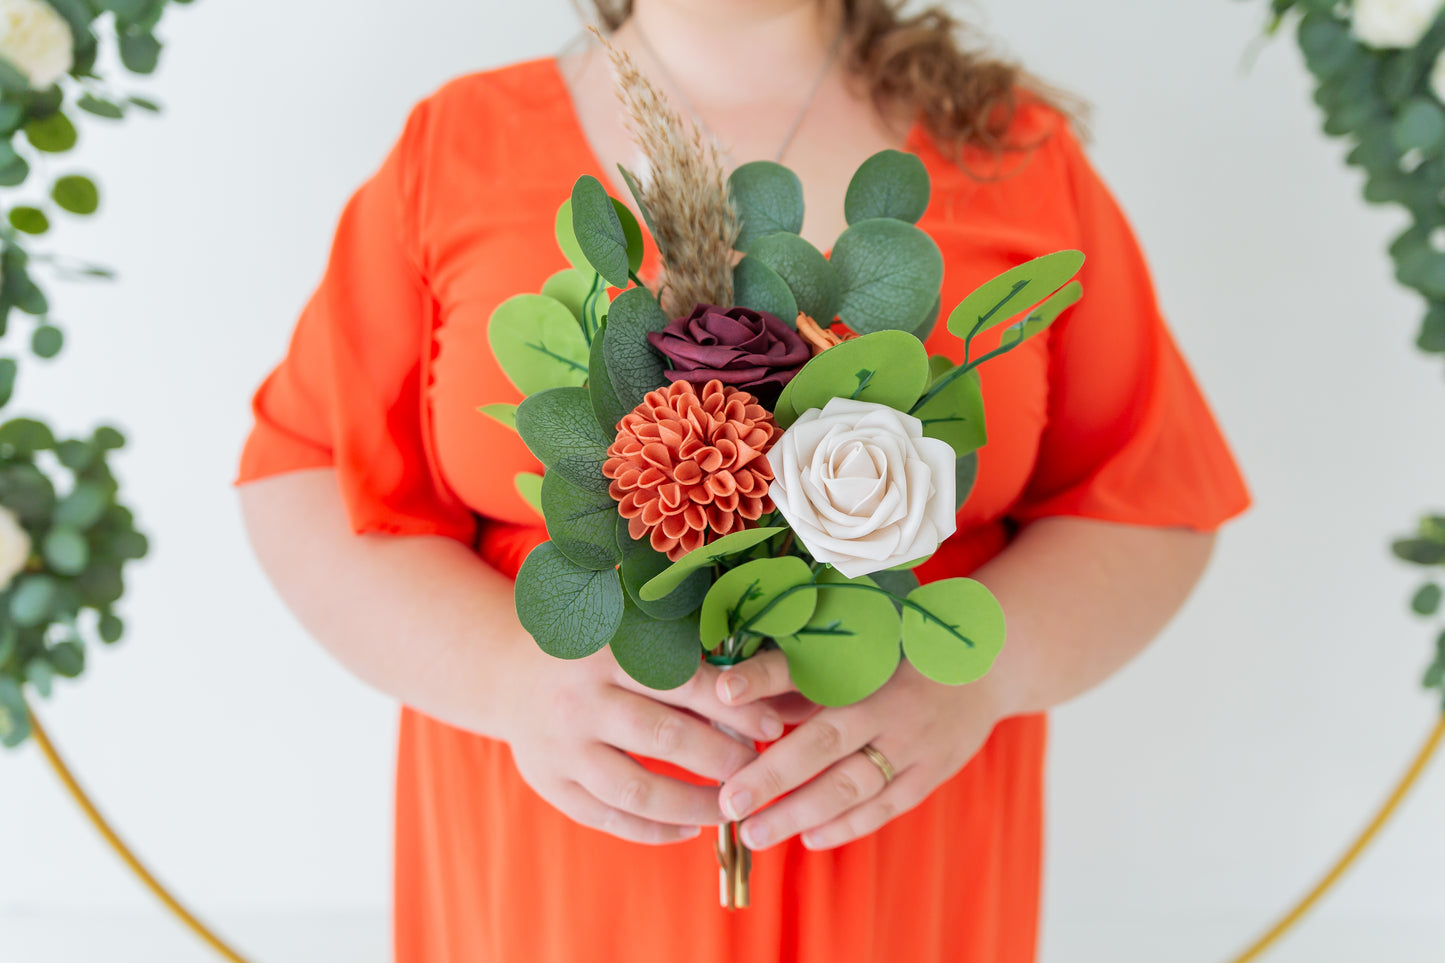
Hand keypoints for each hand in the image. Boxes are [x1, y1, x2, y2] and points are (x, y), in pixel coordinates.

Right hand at [500, 643, 786, 845]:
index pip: (681, 682)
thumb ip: (681, 651)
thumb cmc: (591, 648)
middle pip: (664, 738)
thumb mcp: (627, 630)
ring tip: (731, 808)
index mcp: (606, 651)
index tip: (772, 724)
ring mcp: (560, 747)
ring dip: (695, 805)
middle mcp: (579, 700)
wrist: (505, 671)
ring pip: (638, 791)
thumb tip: (753, 691)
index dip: (734, 707)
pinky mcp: (549, 783)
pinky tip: (690, 828)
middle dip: (721, 759)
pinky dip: (654, 830)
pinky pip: (609, 819)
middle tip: (755, 768)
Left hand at [713, 649, 1007, 850]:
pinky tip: (808, 838)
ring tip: (755, 833)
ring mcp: (916, 744)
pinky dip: (845, 826)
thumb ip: (805, 675)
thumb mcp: (861, 648)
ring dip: (801, 813)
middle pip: (825, 744)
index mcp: (869, 664)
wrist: (989, 665)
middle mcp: (892, 706)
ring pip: (852, 787)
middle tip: (729, 802)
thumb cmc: (907, 652)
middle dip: (773, 777)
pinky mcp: (932, 773)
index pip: (807, 671)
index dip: (763, 678)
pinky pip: (884, 808)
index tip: (722, 692)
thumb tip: (739, 691)